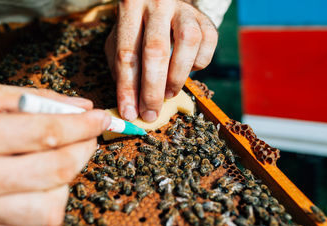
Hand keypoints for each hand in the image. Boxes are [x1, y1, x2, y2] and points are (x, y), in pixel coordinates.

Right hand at [0, 83, 110, 225]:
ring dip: (62, 187)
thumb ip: (35, 99)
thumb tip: (82, 107)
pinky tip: (31, 196)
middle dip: (83, 151)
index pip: (47, 133)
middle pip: (56, 171)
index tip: (101, 118)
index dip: (83, 126)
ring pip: (48, 211)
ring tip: (51, 168)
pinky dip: (38, 218)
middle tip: (85, 138)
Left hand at [105, 0, 216, 121]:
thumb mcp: (120, 40)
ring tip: (169, 94)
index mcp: (130, 7)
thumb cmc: (138, 29)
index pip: (126, 53)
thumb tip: (130, 105)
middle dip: (152, 90)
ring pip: (187, 42)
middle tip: (150, 114)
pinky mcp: (205, 20)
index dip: (127, 88)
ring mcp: (184, 10)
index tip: (129, 112)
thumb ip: (121, 68)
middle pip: (155, 51)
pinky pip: (207, 44)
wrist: (163, 2)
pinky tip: (186, 69)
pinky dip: (198, 64)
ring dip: (177, 77)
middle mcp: (158, 4)